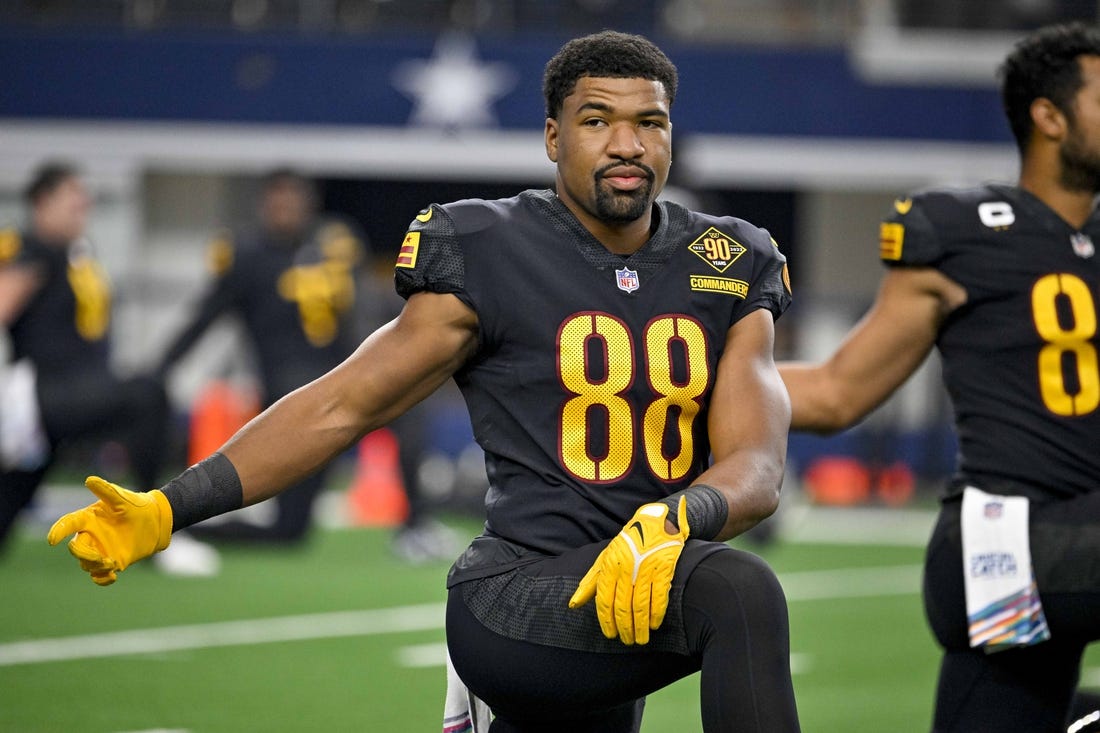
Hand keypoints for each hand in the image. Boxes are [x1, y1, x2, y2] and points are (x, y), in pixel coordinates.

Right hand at [46, 476, 172, 585]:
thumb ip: (106, 491)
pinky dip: (102, 579)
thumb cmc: (137, 506)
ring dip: (94, 565)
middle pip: (76, 549)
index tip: (52, 540)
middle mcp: (91, 535)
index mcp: (89, 518)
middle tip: (99, 557)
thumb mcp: (122, 498)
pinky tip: (112, 577)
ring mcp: (101, 550)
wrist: (156, 521)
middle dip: (82, 554)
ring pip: (86, 563)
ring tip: (111, 563)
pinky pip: (100, 576)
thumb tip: (89, 479)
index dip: (59, 531)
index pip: (69, 524)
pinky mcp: (112, 561)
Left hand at [568, 497, 688, 644]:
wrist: (657, 521)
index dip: (607, 621)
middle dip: (624, 628)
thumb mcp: (606, 557)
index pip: (604, 601)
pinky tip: (654, 625)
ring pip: (640, 606)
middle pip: (622, 607)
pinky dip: (656, 615)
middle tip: (627, 641)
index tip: (610, 634)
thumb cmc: (628, 542)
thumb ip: (591, 581)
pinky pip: (659, 598)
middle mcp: (626, 568)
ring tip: (640, 640)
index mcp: (610, 565)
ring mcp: (645, 568)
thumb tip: (573, 604)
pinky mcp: (664, 569)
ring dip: (640, 627)